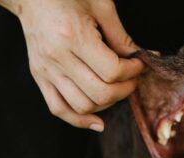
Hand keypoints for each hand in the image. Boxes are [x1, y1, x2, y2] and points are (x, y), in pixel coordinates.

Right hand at [0, 0, 144, 130]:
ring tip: (117, 89)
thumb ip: (121, 36)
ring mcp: (46, 70)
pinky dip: (80, 120)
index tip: (140, 63)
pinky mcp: (40, 77)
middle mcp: (57, 58)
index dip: (133, 71)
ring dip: (108, 103)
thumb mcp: (101, 6)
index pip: (113, 71)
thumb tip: (143, 57)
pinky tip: (97, 121)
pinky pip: (59, 109)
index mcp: (73, 37)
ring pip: (83, 105)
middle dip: (126, 89)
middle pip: (101, 93)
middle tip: (133, 78)